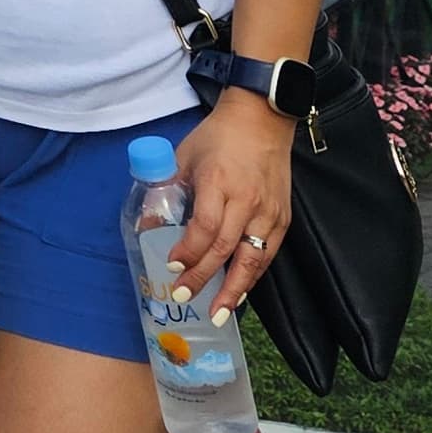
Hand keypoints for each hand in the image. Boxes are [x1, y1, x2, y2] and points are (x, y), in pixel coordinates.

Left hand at [168, 92, 294, 311]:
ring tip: (217, 312)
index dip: (189, 251)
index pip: (206, 226)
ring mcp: (269, 212)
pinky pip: (267, 255)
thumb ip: (166, 190)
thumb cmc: (218, 137)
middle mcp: (247, 200)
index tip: (172, 267)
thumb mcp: (183, 156)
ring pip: (253, 259)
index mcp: (219, 181)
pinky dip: (253, 276)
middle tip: (184, 297)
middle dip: (204, 277)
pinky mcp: (283, 219)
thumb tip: (148, 225)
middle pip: (226, 248)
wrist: (262, 120)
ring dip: (234, 289)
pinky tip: (239, 292)